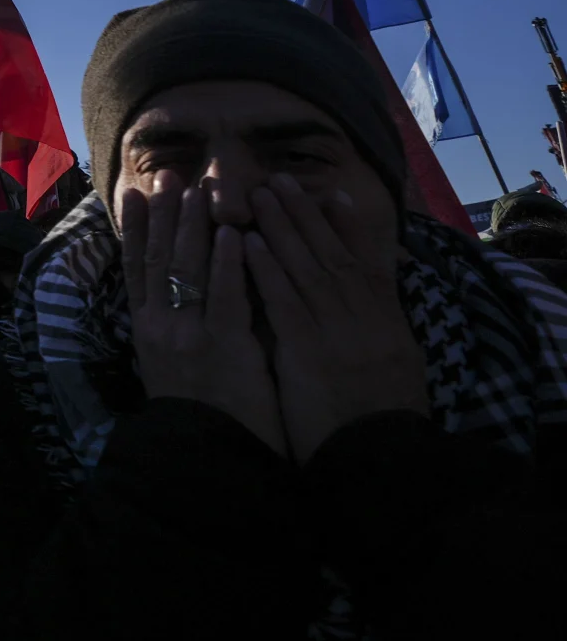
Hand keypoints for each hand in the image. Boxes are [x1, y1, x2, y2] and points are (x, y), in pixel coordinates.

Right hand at [120, 180, 284, 454]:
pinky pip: (224, 295)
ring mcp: (189, 334)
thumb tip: (174, 298)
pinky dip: (227, 263)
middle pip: (159, 259)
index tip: (135, 194)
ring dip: (194, 226)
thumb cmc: (197, 417)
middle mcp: (161, 326)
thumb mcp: (170, 369)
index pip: (136, 268)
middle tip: (171, 178)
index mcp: (147, 331)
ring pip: (188, 269)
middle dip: (166, 215)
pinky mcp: (223, 346)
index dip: (136, 229)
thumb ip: (173, 332)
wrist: (205, 459)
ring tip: (200, 191)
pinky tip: (231, 234)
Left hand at [242, 173, 428, 461]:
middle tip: (279, 180)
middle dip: (304, 215)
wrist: (380, 460)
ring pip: (306, 269)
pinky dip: (266, 269)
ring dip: (280, 229)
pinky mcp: (309, 352)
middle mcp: (365, 320)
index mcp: (388, 324)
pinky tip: (246, 243)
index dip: (347, 229)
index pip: (366, 265)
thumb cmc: (379, 420)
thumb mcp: (394, 368)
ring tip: (259, 194)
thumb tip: (369, 306)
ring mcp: (338, 333)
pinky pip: (284, 301)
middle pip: (331, 255)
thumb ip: (379, 332)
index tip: (331, 196)